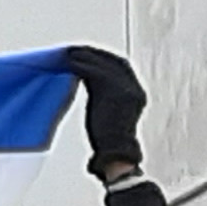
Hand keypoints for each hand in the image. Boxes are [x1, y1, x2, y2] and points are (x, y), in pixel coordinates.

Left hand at [71, 45, 145, 175]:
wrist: (116, 154)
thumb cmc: (111, 145)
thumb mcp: (113, 117)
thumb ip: (107, 100)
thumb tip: (94, 90)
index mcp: (137, 95)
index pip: (122, 67)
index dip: (106, 60)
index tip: (90, 56)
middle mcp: (134, 88)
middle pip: (114, 62)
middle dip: (96, 54)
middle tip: (78, 51)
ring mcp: (125, 87)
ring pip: (102, 64)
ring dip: (85, 57)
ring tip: (69, 54)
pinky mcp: (111, 88)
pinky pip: (93, 70)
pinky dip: (80, 65)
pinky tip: (69, 63)